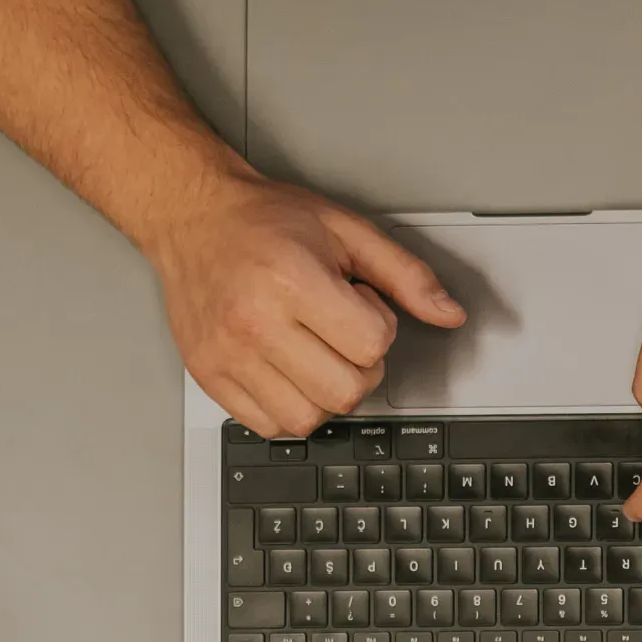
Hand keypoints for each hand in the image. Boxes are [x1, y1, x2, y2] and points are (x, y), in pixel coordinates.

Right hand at [138, 167, 464, 439]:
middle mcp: (254, 321)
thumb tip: (449, 313)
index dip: (378, 328)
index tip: (357, 303)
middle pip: (345, 392)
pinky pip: (269, 426)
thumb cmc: (264, 220)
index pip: (372, 345)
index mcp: (292, 280)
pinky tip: (285, 369)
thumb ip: (405, 275)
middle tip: (338, 333)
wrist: (192, 215)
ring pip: (309, 419)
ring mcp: (227, 353)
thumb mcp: (346, 230)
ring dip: (324, 393)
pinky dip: (288, 408)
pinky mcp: (208, 375)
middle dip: (359, 368)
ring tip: (310, 350)